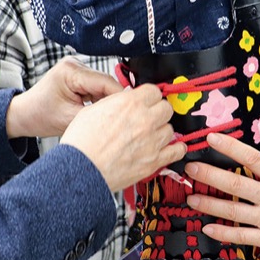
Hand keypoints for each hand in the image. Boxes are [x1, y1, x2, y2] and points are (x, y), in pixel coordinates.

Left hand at [6, 58, 121, 138]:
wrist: (25, 114)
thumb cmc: (39, 116)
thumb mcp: (70, 119)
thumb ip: (95, 115)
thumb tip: (119, 115)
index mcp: (70, 70)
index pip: (105, 82)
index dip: (120, 98)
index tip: (131, 112)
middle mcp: (75, 64)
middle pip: (107, 83)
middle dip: (114, 101)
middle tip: (122, 119)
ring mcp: (78, 68)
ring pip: (104, 86)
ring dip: (107, 102)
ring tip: (106, 118)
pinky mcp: (79, 76)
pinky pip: (98, 87)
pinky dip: (100, 101)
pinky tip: (98, 112)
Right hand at [60, 84, 186, 190]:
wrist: (81, 169)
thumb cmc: (82, 142)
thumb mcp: (94, 109)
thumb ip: (116, 103)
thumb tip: (124, 101)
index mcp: (130, 103)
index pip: (154, 91)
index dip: (148, 97)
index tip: (146, 102)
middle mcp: (145, 119)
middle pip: (166, 108)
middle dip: (157, 112)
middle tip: (148, 118)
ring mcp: (152, 140)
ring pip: (170, 129)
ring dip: (162, 130)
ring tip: (150, 136)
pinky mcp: (155, 160)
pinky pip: (177, 150)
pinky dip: (175, 149)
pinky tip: (170, 148)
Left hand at [184, 133, 259, 259]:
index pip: (251, 157)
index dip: (229, 147)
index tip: (211, 139)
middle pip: (234, 183)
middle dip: (208, 175)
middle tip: (190, 168)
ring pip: (231, 209)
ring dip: (208, 204)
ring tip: (191, 199)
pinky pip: (240, 235)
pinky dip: (222, 232)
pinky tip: (208, 228)